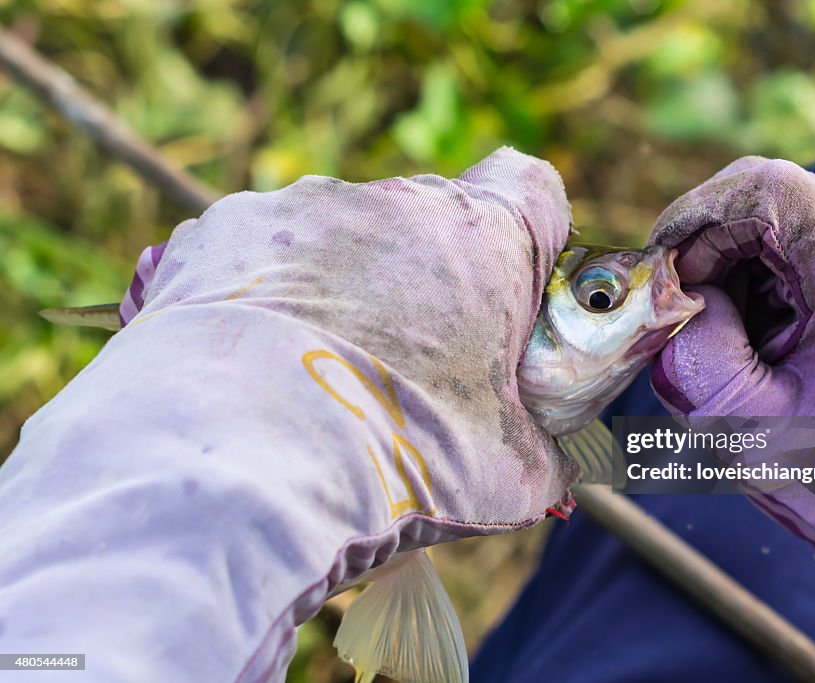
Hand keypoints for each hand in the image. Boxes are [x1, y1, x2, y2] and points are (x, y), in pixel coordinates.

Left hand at [0, 148, 576, 681]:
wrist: (248, 466)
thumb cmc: (401, 461)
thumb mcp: (511, 477)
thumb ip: (543, 449)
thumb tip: (555, 461)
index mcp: (483, 241)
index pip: (530, 187)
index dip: (527, 230)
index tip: (509, 281)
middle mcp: (396, 204)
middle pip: (427, 221)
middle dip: (422, 278)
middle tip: (403, 361)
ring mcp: (302, 208)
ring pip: (337, 236)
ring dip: (337, 287)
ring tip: (310, 374)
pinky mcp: (222, 232)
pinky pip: (255, 254)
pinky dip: (258, 296)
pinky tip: (248, 365)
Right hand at [646, 157, 814, 417]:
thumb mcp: (751, 432)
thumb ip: (701, 363)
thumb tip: (683, 291)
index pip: (773, 193)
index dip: (699, 217)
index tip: (671, 275)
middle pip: (764, 191)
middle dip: (709, 248)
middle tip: (700, 316)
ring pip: (771, 198)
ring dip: (731, 254)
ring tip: (745, 324)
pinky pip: (792, 210)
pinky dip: (756, 254)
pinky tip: (767, 307)